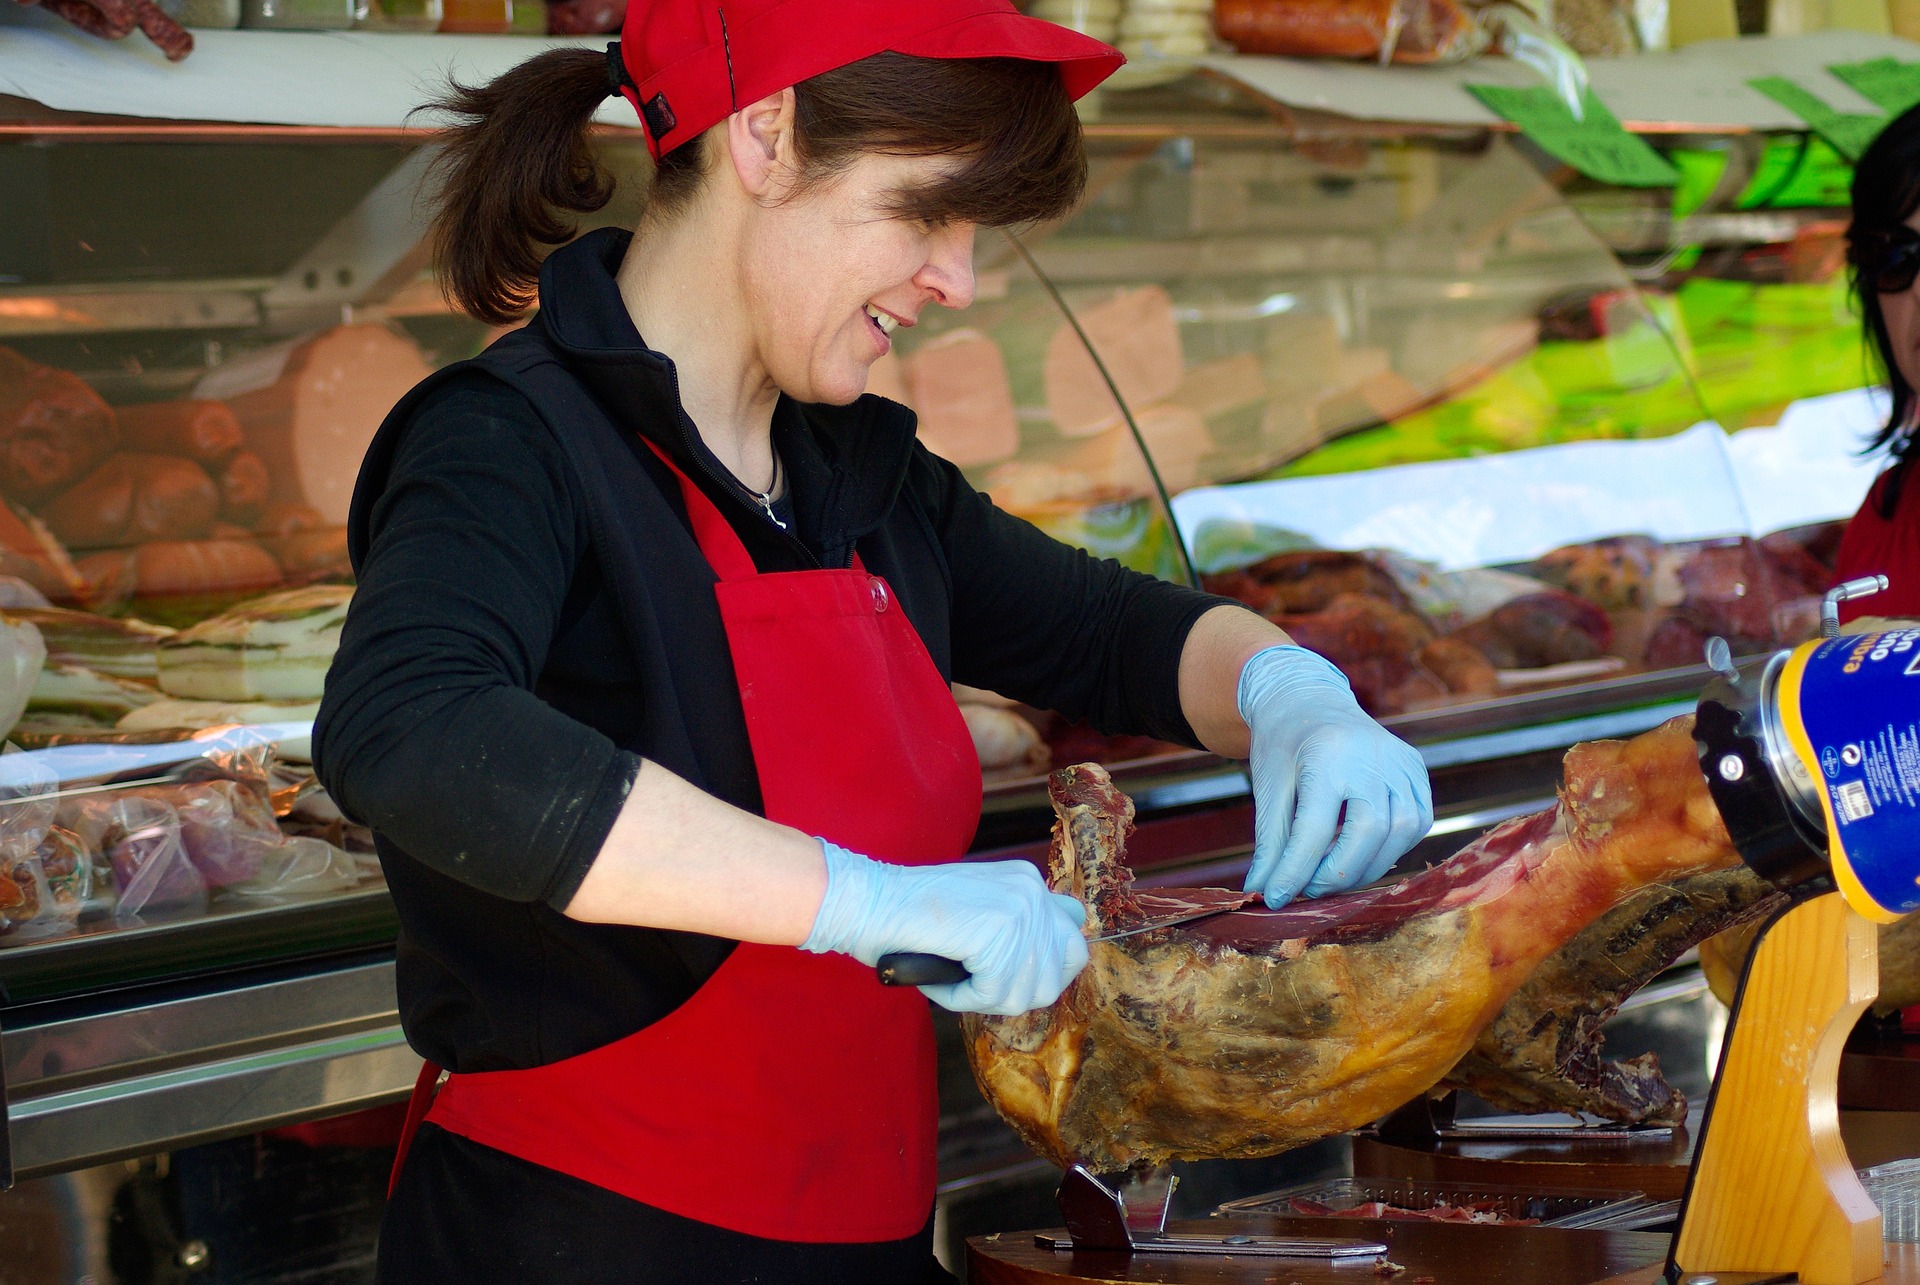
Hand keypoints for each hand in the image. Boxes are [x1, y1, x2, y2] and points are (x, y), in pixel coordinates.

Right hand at [801, 841, 1089, 1015]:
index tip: (1006, 971)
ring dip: (986, 998)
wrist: (869, 901)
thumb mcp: (976, 912)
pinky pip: (994, 995)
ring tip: (952, 976)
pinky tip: (940, 975)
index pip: (1073, 936)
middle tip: (979, 982)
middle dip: (1022, 989)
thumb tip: (1052, 965)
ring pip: (1028, 992)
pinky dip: (962, 997)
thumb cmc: (909, 916)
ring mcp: (1019, 909)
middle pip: (1063, 970)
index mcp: (1029, 882)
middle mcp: (1032, 890)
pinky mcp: (998, 932)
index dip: (1044, 967)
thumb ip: (1014, 929)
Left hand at [1239, 645, 1432, 907]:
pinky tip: (1359, 852)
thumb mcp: (1268, 788)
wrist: (1308, 699)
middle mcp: (1373, 754)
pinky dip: (1389, 847)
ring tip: (1332, 875)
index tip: (1276, 898)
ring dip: (1366, 866)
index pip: (1314, 828)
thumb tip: (1262, 894)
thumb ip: (1270, 842)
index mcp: (1327, 753)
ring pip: (1400, 832)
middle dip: (1337, 874)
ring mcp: (1401, 760)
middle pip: (1367, 833)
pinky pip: (1415, 821)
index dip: (1294, 871)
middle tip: (1308, 890)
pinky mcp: (1415, 768)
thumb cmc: (1284, 746)